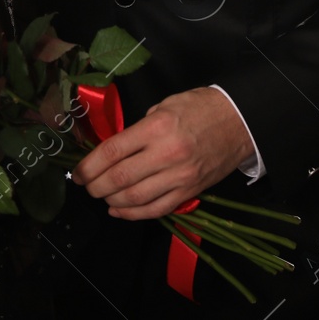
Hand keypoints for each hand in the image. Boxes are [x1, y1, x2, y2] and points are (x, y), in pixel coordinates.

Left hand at [71, 87, 252, 220]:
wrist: (240, 121)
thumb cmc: (200, 108)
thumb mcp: (165, 105)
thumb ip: (139, 128)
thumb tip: (114, 149)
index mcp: (157, 127)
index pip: (113, 151)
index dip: (89, 165)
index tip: (78, 172)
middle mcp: (166, 154)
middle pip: (120, 178)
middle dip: (96, 186)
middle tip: (86, 186)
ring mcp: (180, 175)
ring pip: (136, 198)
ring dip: (112, 201)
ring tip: (101, 196)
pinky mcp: (190, 190)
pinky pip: (157, 209)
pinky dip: (134, 214)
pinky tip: (119, 210)